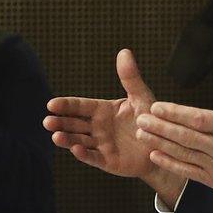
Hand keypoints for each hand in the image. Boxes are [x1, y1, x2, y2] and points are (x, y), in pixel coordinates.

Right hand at [44, 49, 166, 183]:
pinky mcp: (108, 161)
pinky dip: (84, 154)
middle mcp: (98, 128)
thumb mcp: (141, 97)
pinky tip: (75, 149)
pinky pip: (94, 157)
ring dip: (66, 139)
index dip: (66, 106)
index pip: (80, 106)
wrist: (165, 146)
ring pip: (79, 141)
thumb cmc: (152, 120)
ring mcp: (101, 145)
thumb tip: (124, 51)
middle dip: (60, 123)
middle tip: (48, 121)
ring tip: (55, 136)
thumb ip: (130, 77)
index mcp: (102, 111)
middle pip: (74, 124)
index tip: (51, 104)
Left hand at [137, 58, 212, 211]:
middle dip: (161, 127)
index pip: (201, 119)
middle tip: (140, 118)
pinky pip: (189, 171)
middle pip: (187, 136)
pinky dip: (171, 163)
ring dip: (160, 143)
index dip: (176, 113)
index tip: (158, 107)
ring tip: (141, 133)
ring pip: (184, 153)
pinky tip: (156, 155)